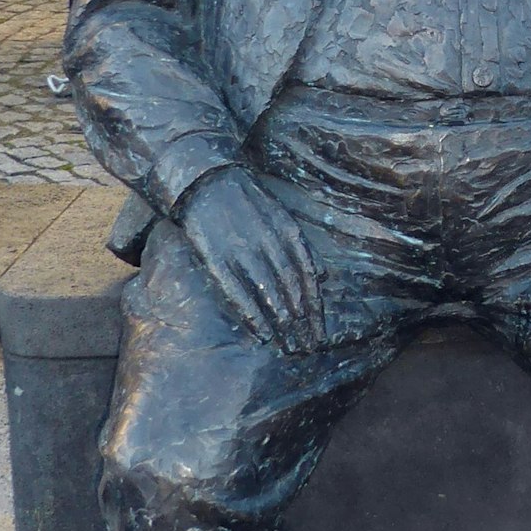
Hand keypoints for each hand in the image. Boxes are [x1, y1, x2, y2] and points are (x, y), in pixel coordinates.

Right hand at [177, 167, 323, 353]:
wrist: (206, 181)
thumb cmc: (247, 202)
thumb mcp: (282, 216)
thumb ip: (302, 246)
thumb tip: (323, 276)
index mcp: (287, 233)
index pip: (307, 277)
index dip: (315, 309)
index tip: (320, 333)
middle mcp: (268, 244)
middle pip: (291, 291)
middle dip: (302, 323)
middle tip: (308, 349)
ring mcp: (242, 252)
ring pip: (269, 295)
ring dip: (283, 325)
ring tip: (291, 349)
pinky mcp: (217, 260)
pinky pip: (237, 293)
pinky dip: (252, 315)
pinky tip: (263, 334)